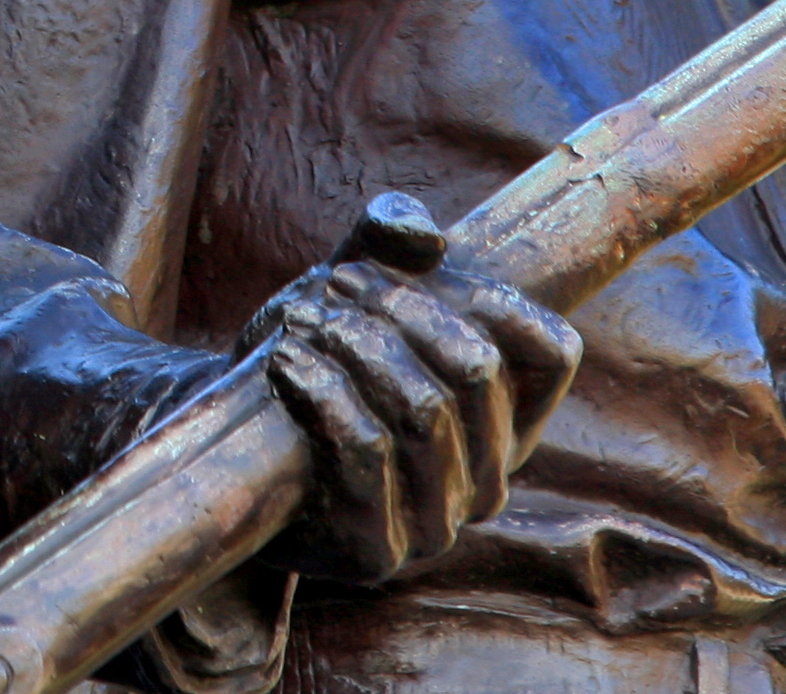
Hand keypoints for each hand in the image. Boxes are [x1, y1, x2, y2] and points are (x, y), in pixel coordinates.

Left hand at [249, 193, 580, 586]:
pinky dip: (320, 390)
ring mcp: (437, 522)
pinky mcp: (378, 549)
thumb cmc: (317, 356)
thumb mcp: (353, 282)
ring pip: (422, 408)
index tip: (414, 266)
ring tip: (302, 321)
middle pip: (474, 368)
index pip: (552, 351)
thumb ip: (389, 236)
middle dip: (398, 309)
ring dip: (353, 346)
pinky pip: (366, 451)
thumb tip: (425, 237)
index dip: (490, 295)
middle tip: (334, 285)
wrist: (233, 441)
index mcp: (507, 418)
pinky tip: (287, 363)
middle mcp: (487, 478)